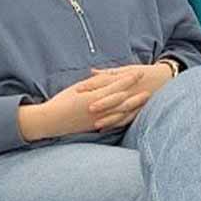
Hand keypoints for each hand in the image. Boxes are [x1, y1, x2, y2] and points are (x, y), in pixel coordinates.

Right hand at [17, 64, 171, 140]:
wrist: (50, 120)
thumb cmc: (62, 101)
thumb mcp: (78, 88)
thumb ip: (94, 82)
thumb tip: (107, 76)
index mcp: (95, 96)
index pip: (117, 85)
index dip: (129, 78)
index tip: (139, 72)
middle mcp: (99, 109)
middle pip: (123, 99)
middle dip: (137, 92)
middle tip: (150, 87)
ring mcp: (99, 120)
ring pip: (122, 112)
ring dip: (135, 106)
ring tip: (146, 100)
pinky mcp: (97, 128)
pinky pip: (116, 123)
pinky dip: (125, 118)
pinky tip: (133, 115)